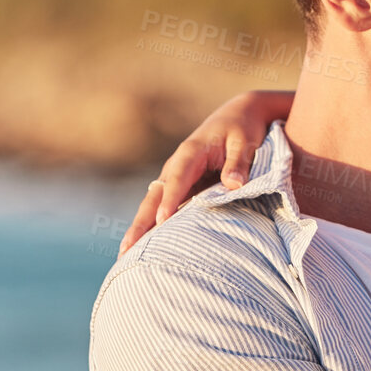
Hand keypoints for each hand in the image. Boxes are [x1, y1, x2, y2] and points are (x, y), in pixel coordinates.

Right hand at [119, 90, 293, 252]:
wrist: (238, 114)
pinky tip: (143, 246)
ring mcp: (175, 176)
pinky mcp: (180, 185)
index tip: (162, 222)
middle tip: (127, 249)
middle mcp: (176, 165)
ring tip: (125, 255)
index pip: (177, 179)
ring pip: (152, 204)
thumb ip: (238, 162)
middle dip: (141, 222)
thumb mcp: (245, 141)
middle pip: (154, 196)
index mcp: (190, 152)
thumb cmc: (243, 128)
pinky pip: (162, 206)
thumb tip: (234, 184)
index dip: (169, 200)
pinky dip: (151, 225)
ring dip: (139, 228)